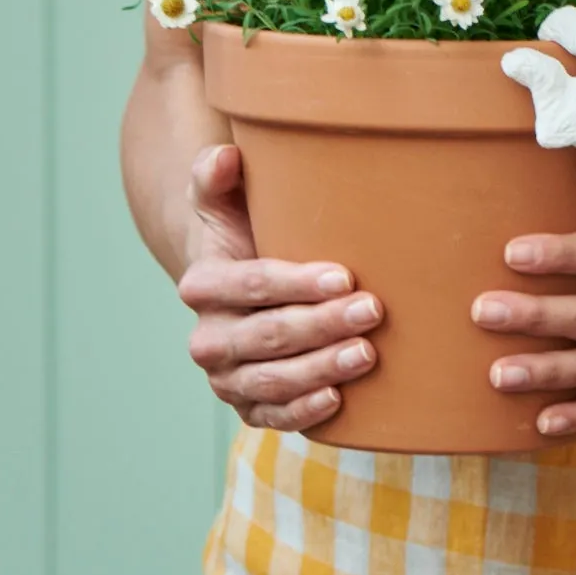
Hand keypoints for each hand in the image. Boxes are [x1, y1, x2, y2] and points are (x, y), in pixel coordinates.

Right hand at [174, 142, 381, 429]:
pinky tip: (337, 399)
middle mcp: (208, 337)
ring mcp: (226, 377)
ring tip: (368, 354)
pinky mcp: (246, 406)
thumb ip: (217, 174)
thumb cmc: (242, 235)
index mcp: (202, 284)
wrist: (238, 290)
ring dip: (320, 369)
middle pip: (268, 335)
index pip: (251, 284)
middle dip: (322, 325)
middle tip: (373, 310)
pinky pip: (271, 417)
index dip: (296, 283)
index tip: (343, 276)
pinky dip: (301, 413)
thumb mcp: (225, 200)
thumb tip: (228, 156)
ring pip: (272, 381)